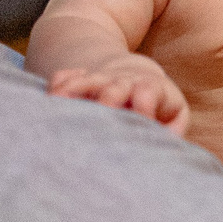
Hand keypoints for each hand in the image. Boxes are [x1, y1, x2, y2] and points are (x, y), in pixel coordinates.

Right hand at [45, 53, 188, 136]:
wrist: (135, 72)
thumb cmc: (158, 104)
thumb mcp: (173, 113)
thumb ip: (172, 130)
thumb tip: (164, 148)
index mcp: (150, 89)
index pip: (148, 92)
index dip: (143, 107)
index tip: (140, 123)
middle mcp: (124, 82)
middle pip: (115, 87)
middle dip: (108, 99)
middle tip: (102, 116)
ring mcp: (100, 79)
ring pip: (86, 81)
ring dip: (73, 91)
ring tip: (58, 104)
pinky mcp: (79, 79)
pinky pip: (64, 77)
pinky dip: (57, 86)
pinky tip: (49, 99)